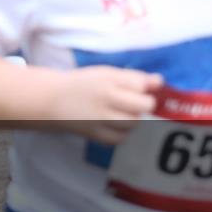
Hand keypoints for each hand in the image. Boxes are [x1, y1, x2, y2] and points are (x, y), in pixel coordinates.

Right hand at [48, 66, 162, 144]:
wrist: (52, 99)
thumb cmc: (84, 84)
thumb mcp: (106, 73)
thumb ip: (133, 77)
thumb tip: (159, 81)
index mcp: (107, 80)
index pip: (140, 85)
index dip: (142, 87)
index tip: (135, 89)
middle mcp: (104, 99)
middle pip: (142, 106)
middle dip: (143, 105)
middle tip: (133, 103)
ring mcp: (99, 118)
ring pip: (133, 123)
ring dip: (133, 119)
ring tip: (122, 113)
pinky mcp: (95, 134)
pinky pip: (120, 138)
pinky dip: (122, 132)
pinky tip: (114, 125)